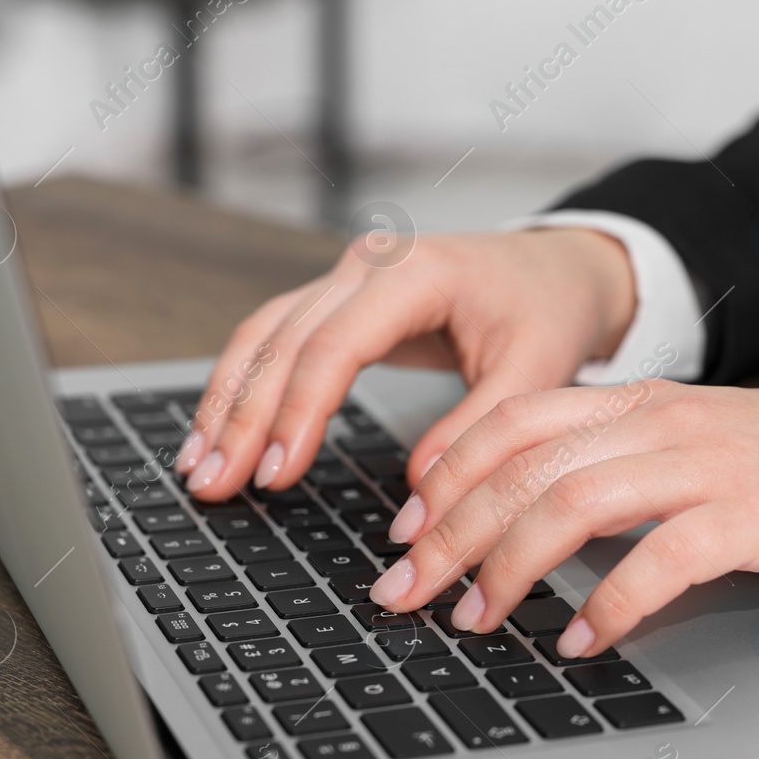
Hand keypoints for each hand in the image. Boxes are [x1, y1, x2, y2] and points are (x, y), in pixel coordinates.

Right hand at [175, 228, 635, 496]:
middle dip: (244, 418)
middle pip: (285, 342)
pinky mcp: (339, 297)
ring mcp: (347, 274)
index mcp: (417, 272)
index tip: (277, 473)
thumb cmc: (549, 310)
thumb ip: (479, 431)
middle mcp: (369, 263)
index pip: (336, 344)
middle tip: (215, 485)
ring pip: (265, 336)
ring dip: (227, 403)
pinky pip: (276, 337)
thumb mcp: (537, 372)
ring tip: (199, 469)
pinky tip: (217, 431)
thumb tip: (418, 495)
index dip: (299, 412)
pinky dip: (244, 385)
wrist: (559, 267)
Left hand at [368, 382, 758, 657]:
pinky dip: (613, 603)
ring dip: (509, 567)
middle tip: (404, 592)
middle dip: (448, 533)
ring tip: (477, 621)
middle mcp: (670, 422)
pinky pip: (665, 556)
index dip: (444, 474)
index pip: (515, 421)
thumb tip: (536, 528)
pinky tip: (584, 641)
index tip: (401, 531)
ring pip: (576, 501)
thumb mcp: (705, 455)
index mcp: (646, 404)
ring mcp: (717, 462)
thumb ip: (627, 473)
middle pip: (525, 465)